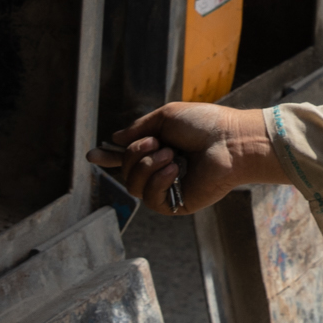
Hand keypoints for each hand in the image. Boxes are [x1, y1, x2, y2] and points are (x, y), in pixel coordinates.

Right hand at [87, 103, 272, 216]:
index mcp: (160, 148)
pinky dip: (158, 180)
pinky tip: (174, 169)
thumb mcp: (166, 117)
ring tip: (171, 154)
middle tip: (158, 142)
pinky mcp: (179, 204)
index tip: (92, 155)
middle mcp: (162, 170)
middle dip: (134, 154)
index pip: (129, 158)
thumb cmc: (205, 124)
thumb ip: (139, 129)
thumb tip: (115, 139)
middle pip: (126, 171)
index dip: (109, 158)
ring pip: (134, 186)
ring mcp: (170, 188)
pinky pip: (151, 199)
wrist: (231, 140)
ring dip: (147, 166)